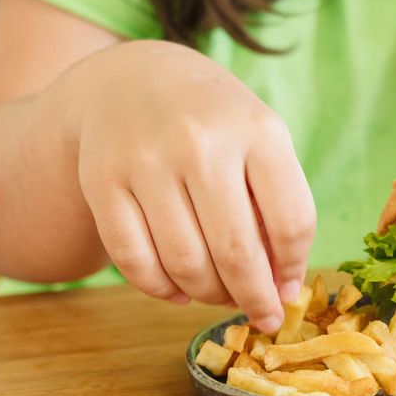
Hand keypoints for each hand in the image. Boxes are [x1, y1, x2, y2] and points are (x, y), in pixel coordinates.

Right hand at [55, 41, 314, 332]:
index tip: (288, 290)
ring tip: (219, 295)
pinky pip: (134, 261)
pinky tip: (179, 291)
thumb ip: (279, 204)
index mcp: (257, 130)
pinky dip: (161, 290)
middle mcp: (201, 143)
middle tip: (261, 316)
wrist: (132, 80)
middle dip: (254, 298)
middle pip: (236, 252)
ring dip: (209, 295)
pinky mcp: (102, 180)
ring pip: (184, 263)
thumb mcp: (260, 141)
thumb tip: (282, 287)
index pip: (291, 222)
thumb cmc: (214, 123)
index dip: (294, 269)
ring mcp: (147, 160)